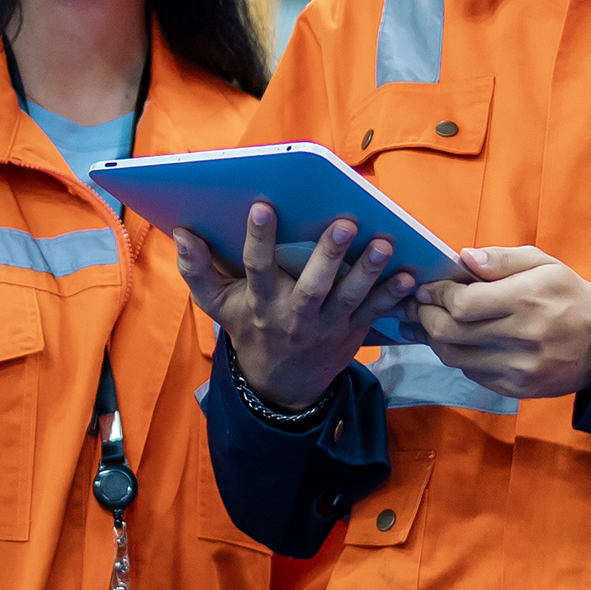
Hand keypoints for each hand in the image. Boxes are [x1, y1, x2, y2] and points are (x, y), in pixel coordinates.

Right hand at [171, 204, 415, 411]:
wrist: (280, 383)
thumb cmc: (249, 329)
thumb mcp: (219, 306)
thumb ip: (198, 271)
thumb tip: (181, 233)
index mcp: (260, 302)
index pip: (256, 267)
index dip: (258, 238)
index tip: (263, 206)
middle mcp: (293, 315)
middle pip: (311, 285)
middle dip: (328, 255)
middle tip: (344, 223)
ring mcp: (325, 326)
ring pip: (348, 297)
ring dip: (367, 270)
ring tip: (383, 244)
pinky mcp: (351, 333)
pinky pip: (374, 313)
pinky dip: (392, 296)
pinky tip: (409, 276)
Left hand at [414, 245, 590, 399]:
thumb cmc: (568, 296)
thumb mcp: (543, 263)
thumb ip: (501, 259)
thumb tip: (463, 257)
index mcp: (527, 300)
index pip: (463, 303)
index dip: (437, 294)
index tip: (428, 287)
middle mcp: (521, 337)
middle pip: (451, 332)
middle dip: (425, 317)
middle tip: (418, 306)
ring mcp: (518, 367)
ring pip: (454, 357)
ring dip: (434, 339)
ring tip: (427, 323)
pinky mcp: (516, 388)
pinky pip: (471, 373)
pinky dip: (457, 356)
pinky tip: (457, 342)